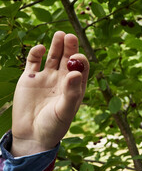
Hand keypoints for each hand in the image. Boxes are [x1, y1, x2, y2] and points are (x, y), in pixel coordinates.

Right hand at [11, 31, 88, 155]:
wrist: (32, 135)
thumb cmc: (54, 126)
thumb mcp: (64, 111)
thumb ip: (71, 93)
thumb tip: (75, 73)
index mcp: (75, 87)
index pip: (81, 69)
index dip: (80, 61)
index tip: (77, 57)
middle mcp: (62, 80)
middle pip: (68, 59)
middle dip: (70, 48)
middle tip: (70, 36)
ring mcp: (46, 78)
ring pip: (53, 57)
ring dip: (56, 46)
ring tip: (60, 35)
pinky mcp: (30, 79)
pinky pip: (33, 62)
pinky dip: (36, 54)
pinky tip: (41, 49)